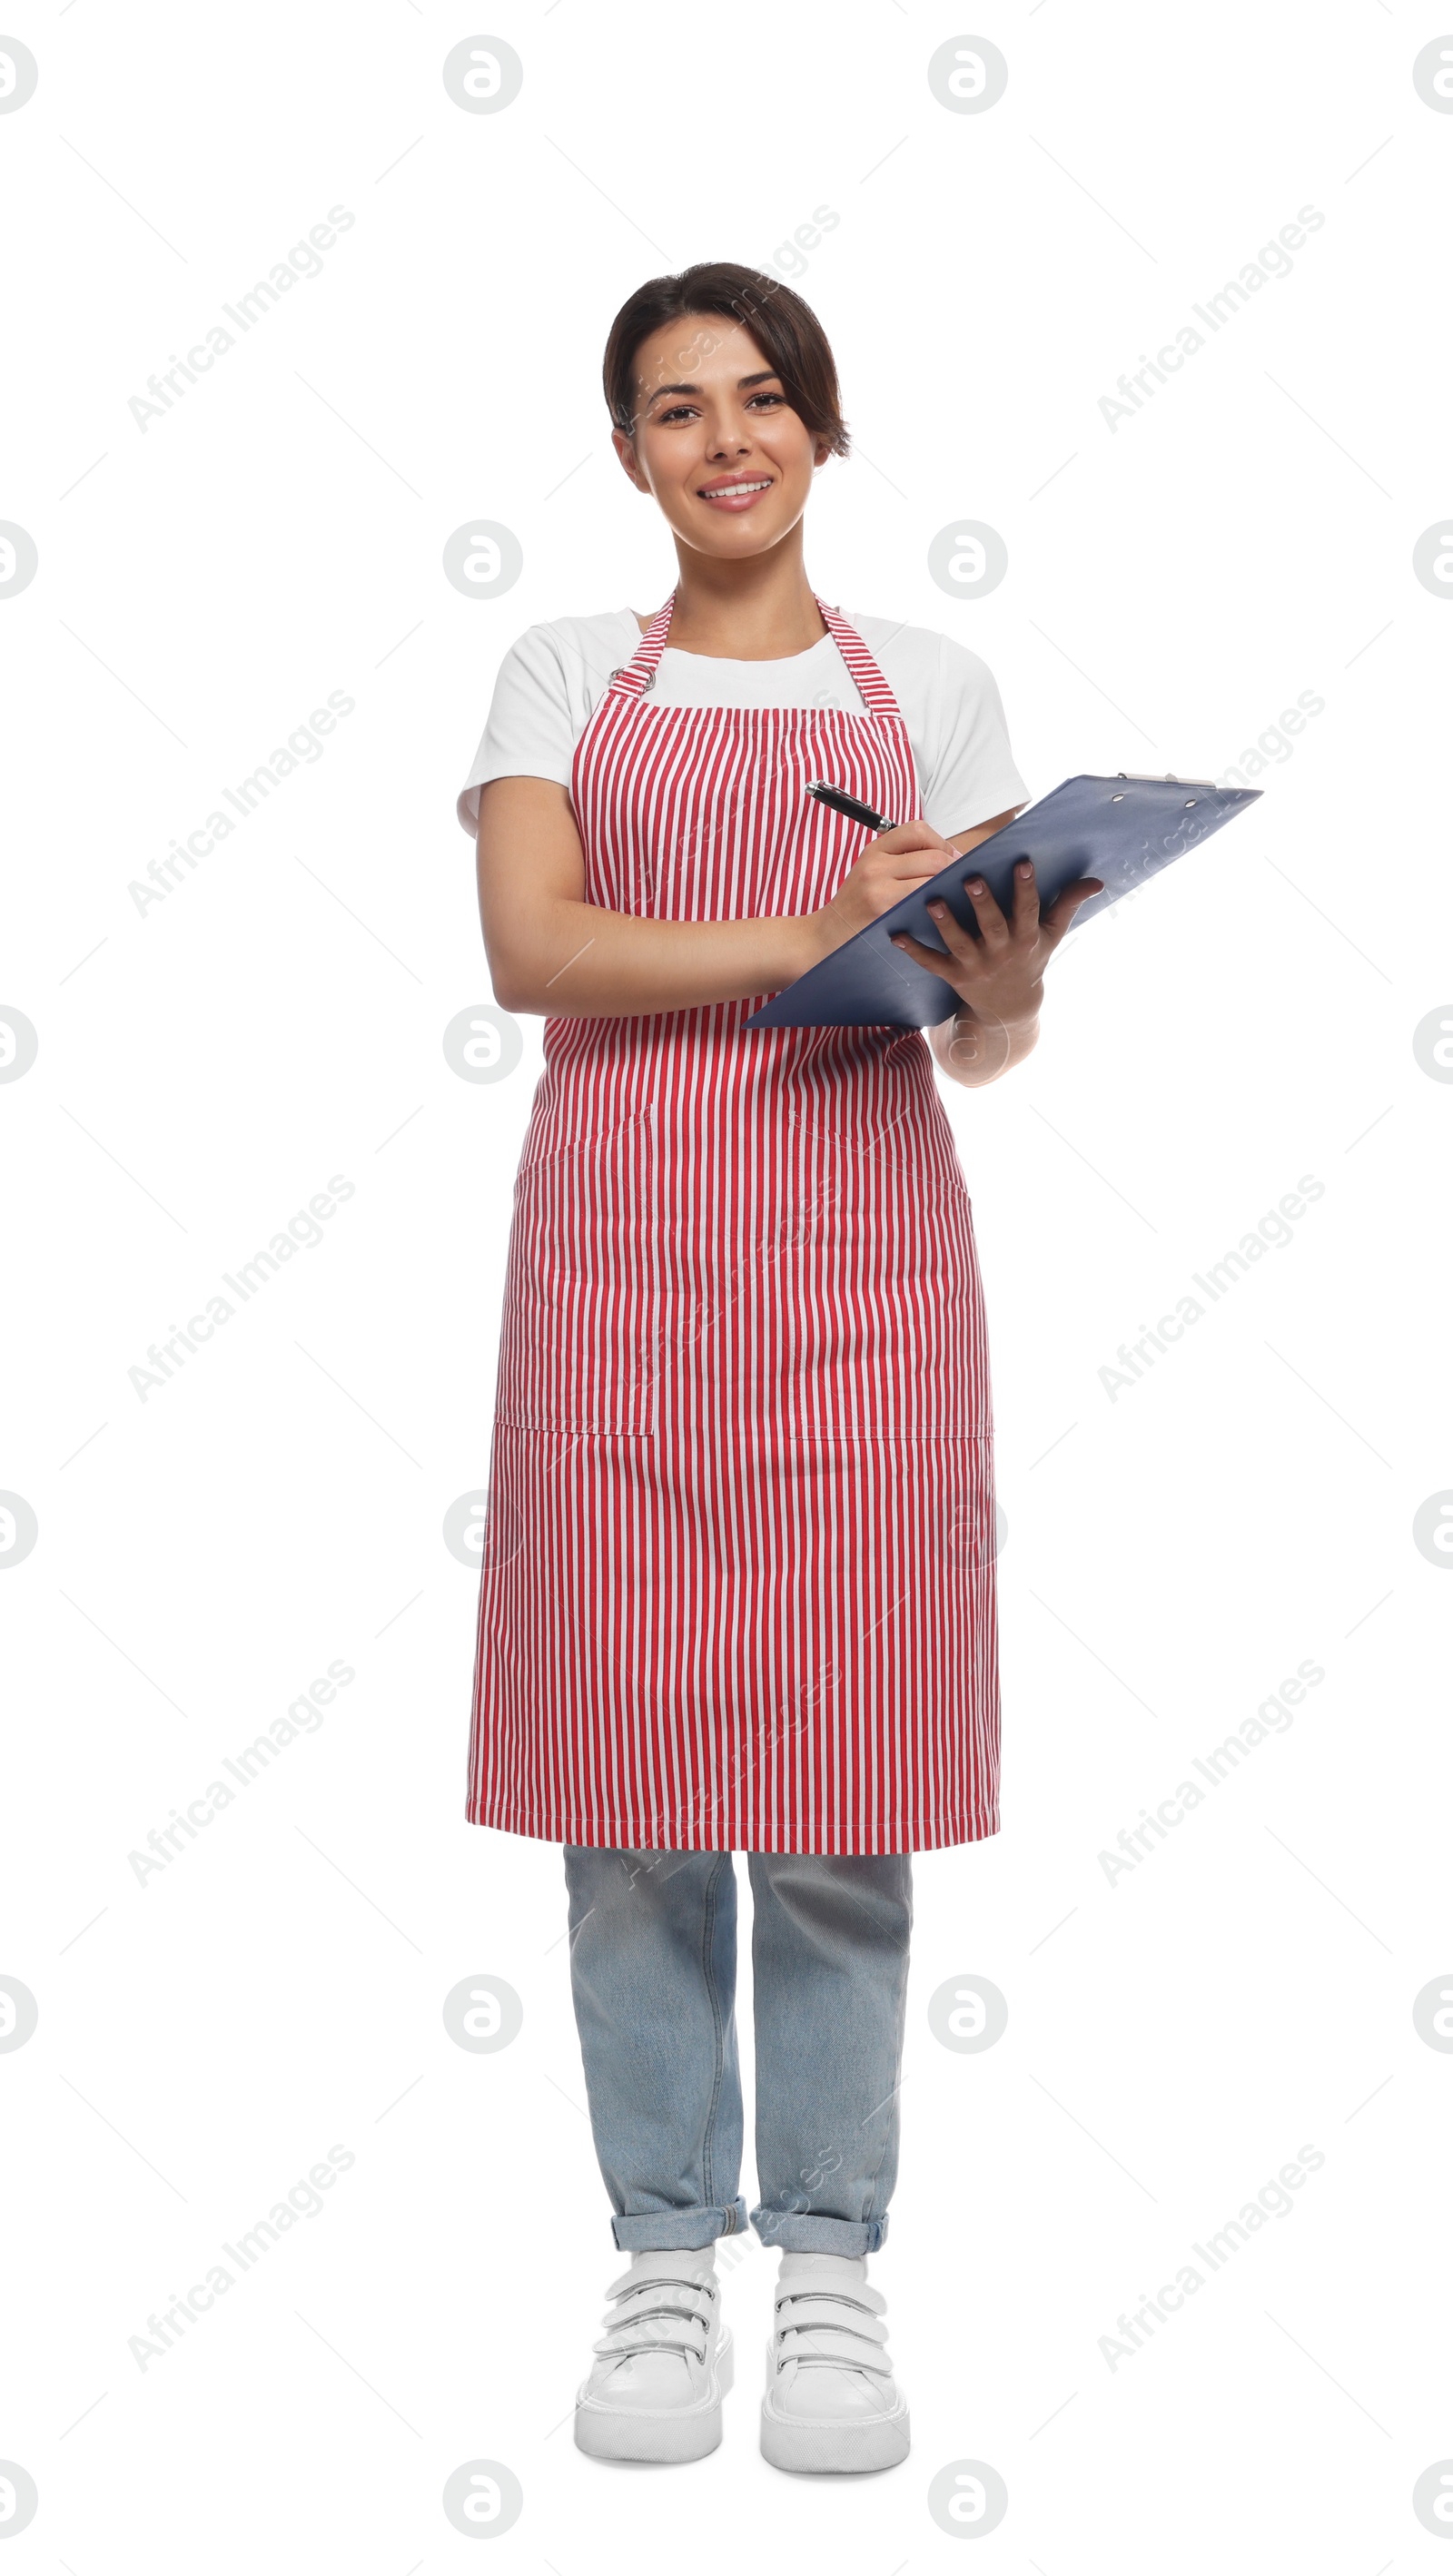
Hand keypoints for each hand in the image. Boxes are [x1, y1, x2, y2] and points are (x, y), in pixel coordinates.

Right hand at [804, 820, 958, 959]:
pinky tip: (938, 911)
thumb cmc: (857, 904)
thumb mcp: (871, 871)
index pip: (918, 830)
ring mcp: (879, 888)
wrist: (827, 934)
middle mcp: (876, 864)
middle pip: (932, 856)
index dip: (941, 843)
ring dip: (948, 887)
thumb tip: (949, 856)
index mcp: (875, 850)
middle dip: (952, 868)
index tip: (950, 859)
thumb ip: (902, 858)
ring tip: (950, 895)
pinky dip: (937, 904)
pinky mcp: (884, 910)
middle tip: (957, 881)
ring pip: (932, 878)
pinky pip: (923, 902)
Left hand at [890, 859, 1103, 1051]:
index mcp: (1026, 938)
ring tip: (933, 901)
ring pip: (960, 943)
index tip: (1023, 862)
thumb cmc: (1031, 959)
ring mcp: (977, 966)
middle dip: (983, 903)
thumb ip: (1069, 904)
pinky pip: (932, 963)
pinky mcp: (954, 976)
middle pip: (992, 926)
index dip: (1026, 887)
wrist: (1010, 1008)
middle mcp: (1002, 952)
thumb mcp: (1052, 935)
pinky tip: (896, 934)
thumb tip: (1096, 881)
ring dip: (946, 924)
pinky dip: (914, 951)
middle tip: (971, 878)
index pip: (1028, 909)